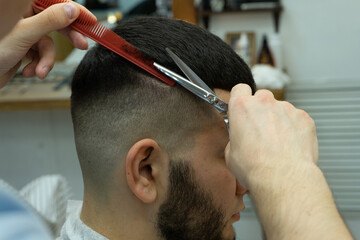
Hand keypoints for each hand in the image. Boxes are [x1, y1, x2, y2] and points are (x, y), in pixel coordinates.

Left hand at [0, 2, 95, 87]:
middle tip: (82, 45)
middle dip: (66, 37)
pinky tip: (28, 71)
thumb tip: (71, 10)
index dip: (74, 11)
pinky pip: (41, 54)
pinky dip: (37, 65)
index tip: (91, 21)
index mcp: (21, 6)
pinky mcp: (24, 48)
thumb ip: (50, 21)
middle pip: (55, 22)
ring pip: (48, 44)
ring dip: (46, 61)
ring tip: (38, 71)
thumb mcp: (25, 35)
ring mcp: (24, 33)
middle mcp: (23, 17)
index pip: (54, 3)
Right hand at [224, 84, 352, 239]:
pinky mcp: (304, 118)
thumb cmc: (256, 168)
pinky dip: (294, 128)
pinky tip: (290, 145)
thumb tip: (240, 140)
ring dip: (278, 121)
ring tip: (277, 144)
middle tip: (260, 130)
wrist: (283, 178)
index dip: (241, 99)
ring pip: (280, 109)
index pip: (240, 89)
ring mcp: (286, 108)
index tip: (243, 109)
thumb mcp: (230, 154)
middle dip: (261, 110)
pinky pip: (296, 119)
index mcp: (242, 107)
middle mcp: (265, 103)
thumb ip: (234, 138)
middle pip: (261, 97)